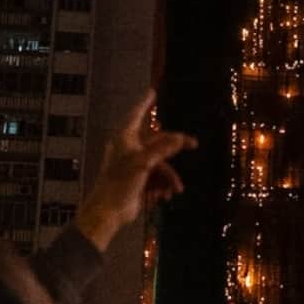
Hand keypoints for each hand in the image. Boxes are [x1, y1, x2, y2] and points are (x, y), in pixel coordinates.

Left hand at [72, 89, 195, 251]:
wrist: (109, 211)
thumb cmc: (121, 182)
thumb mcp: (144, 163)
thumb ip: (163, 149)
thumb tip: (180, 137)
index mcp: (125, 138)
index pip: (136, 115)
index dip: (144, 103)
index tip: (152, 92)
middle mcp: (129, 148)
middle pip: (156, 141)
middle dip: (173, 148)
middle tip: (194, 144)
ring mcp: (133, 164)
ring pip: (159, 163)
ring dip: (168, 177)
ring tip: (175, 190)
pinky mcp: (137, 179)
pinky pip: (155, 177)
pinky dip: (162, 185)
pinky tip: (165, 196)